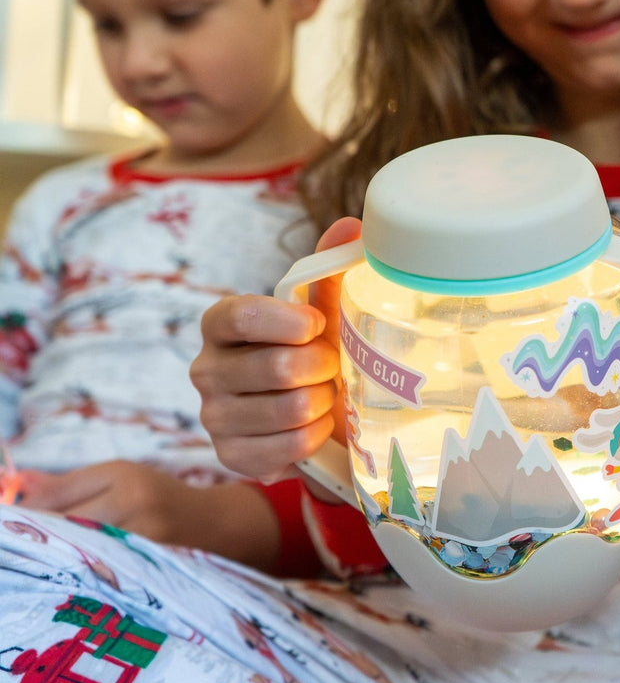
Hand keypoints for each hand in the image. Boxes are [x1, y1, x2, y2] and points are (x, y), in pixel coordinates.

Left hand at [17, 461, 280, 567]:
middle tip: (32, 550)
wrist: (219, 529)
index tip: (13, 525)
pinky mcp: (148, 574)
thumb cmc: (164, 499)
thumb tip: (15, 488)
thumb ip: (68, 485)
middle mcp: (134, 508)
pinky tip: (81, 577)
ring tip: (58, 562)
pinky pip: (98, 577)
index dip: (24, 516)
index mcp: (124, 479)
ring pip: (75, 556)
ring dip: (59, 560)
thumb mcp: (122, 477)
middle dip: (39, 541)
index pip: (52, 501)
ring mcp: (142, 544)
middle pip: (60, 531)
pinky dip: (83, 578)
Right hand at [191, 217, 359, 488]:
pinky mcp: (230, 457)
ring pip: (289, 409)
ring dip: (322, 402)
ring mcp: (214, 417)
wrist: (314, 414)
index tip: (318, 325)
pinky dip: (316, 435)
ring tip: (324, 394)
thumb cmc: (314, 352)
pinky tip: (315, 425)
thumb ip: (329, 271)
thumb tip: (352, 225)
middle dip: (321, 367)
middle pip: (277, 367)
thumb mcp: (322, 312)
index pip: (241, 315)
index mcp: (220, 323)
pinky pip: (290, 446)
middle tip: (332, 366)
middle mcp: (205, 369)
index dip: (287, 321)